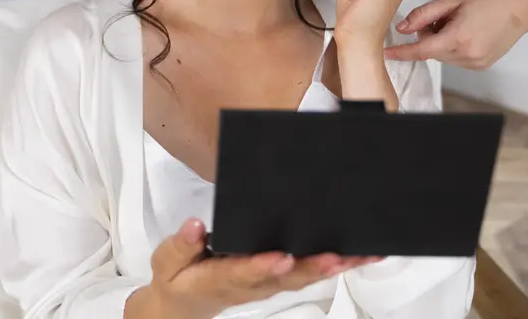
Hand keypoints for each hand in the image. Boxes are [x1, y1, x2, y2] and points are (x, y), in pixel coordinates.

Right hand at [130, 219, 379, 318]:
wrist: (185, 304)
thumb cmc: (178, 278)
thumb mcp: (166, 262)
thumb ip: (181, 245)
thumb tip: (196, 225)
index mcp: (221, 279)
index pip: (243, 273)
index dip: (262, 266)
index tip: (280, 257)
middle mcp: (251, 284)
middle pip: (286, 278)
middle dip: (313, 267)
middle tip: (337, 256)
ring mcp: (268, 284)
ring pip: (304, 278)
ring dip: (333, 267)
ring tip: (361, 253)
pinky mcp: (279, 279)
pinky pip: (309, 274)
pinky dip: (334, 266)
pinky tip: (358, 254)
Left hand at [384, 0, 527, 68]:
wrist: (519, 7)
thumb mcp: (450, 0)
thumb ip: (423, 15)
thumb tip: (402, 28)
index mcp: (459, 38)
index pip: (421, 50)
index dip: (401, 52)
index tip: (386, 54)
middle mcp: (468, 55)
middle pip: (431, 51)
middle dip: (428, 36)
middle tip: (442, 17)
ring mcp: (475, 63)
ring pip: (442, 56)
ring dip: (441, 42)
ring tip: (458, 23)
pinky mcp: (480, 66)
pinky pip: (455, 58)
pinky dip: (453, 47)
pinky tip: (467, 32)